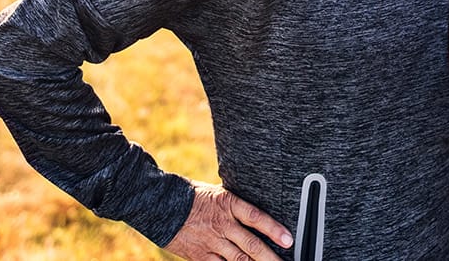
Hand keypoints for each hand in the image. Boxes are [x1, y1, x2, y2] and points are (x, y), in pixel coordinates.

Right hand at [163, 181, 292, 260]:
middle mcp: (221, 224)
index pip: (255, 217)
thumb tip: (257, 212)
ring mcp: (211, 242)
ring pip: (239, 260)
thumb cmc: (191, 197)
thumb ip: (235, 206)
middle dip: (271, 258)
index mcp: (228, 204)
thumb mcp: (217, 193)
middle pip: (251, 245)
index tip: (289, 240)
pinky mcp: (200, 256)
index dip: (273, 229)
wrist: (159, 205)